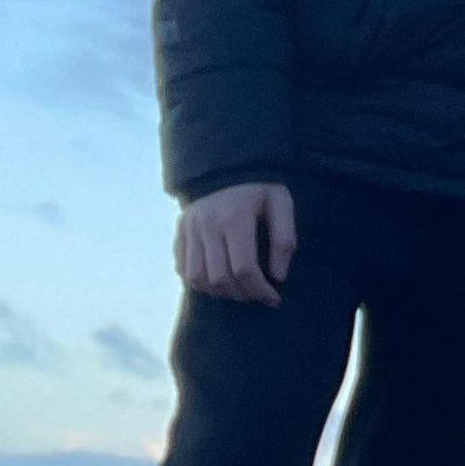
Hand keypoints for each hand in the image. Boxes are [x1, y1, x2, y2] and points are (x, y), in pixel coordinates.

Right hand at [176, 181, 296, 304]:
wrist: (226, 167)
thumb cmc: (259, 189)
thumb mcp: (281, 204)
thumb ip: (284, 239)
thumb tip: (278, 276)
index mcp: (234, 217)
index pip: (244, 268)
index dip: (260, 290)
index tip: (274, 298)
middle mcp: (206, 225)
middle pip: (219, 278)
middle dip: (242, 294)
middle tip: (257, 296)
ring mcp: (189, 229)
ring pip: (197, 278)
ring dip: (219, 293)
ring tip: (239, 291)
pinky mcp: (180, 232)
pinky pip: (183, 270)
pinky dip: (200, 283)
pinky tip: (219, 282)